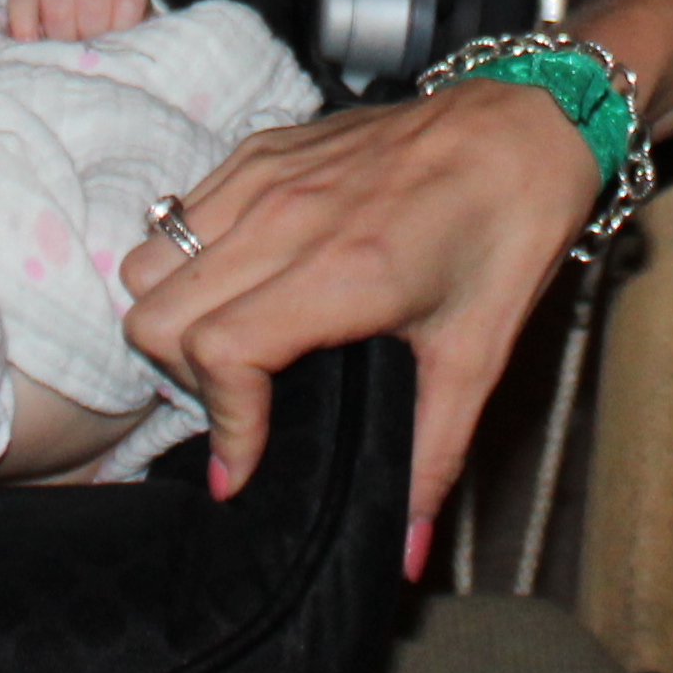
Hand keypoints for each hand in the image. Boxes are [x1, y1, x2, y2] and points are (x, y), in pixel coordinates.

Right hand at [118, 79, 599, 575]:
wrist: (525, 122)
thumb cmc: (507, 232)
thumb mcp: (479, 356)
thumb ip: (432, 457)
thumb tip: (407, 551)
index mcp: (342, 272)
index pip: (219, 352)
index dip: (224, 426)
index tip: (248, 466)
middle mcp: (286, 218)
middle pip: (158, 316)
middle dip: (188, 382)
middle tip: (245, 405)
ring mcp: (265, 175)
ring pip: (148, 262)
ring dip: (174, 317)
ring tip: (233, 344)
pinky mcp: (261, 148)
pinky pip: (175, 213)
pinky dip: (184, 261)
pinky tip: (240, 282)